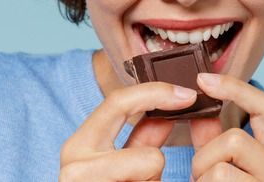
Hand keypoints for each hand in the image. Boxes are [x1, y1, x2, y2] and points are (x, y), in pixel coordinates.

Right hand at [59, 82, 197, 180]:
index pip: (117, 102)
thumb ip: (143, 139)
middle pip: (130, 123)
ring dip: (155, 179)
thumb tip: (172, 107)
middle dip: (158, 113)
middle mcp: (75, 160)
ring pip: (150, 161)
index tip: (187, 92)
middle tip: (188, 103)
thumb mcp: (129, 167)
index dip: (154, 91)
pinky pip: (151, 181)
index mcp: (80, 145)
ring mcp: (83, 181)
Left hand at [189, 74, 263, 180]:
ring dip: (200, 179)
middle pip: (235, 140)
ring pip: (221, 169)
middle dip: (203, 158)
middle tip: (198, 177)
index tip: (203, 80)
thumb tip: (201, 110)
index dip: (234, 88)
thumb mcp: (218, 167)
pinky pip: (218, 181)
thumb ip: (212, 141)